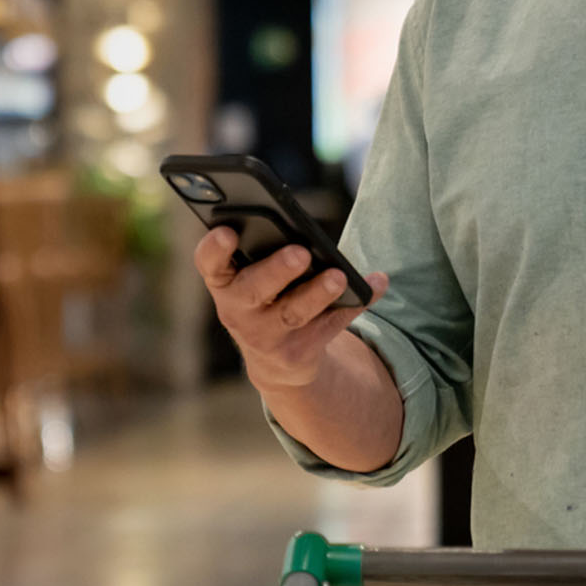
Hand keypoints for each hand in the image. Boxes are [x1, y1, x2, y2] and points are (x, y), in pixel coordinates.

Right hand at [193, 227, 387, 391]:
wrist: (272, 359)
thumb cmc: (264, 295)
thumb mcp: (252, 276)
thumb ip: (265, 248)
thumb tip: (303, 226)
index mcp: (223, 281)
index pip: (209, 263)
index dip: (214, 248)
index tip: (228, 231)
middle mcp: (238, 311)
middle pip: (254, 290)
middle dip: (276, 271)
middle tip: (299, 253)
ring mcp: (266, 336)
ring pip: (294, 313)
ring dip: (317, 293)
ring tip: (338, 275)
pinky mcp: (297, 353)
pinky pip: (330, 325)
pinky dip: (356, 303)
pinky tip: (377, 284)